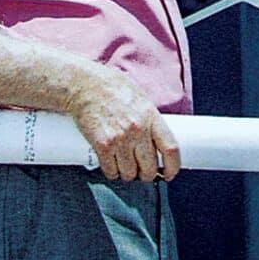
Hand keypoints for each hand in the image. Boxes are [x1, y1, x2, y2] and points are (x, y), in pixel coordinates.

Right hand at [66, 65, 180, 181]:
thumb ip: (150, 119)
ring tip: (124, 165)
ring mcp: (120, 139)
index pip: (170, 148)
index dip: (173, 166)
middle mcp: (137, 130)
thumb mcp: (140, 98)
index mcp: (151, 116)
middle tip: (142, 170)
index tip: (169, 173)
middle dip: (147, 174)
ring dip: (128, 174)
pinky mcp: (102, 146)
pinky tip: (111, 165)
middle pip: (150, 168)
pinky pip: (111, 171)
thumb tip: (158, 140)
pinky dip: (112, 172)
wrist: (85, 85)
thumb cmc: (112, 88)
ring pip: (129, 174)